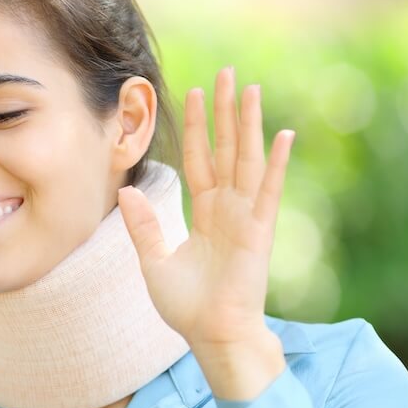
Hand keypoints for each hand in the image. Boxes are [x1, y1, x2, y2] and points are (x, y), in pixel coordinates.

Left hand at [117, 66, 294, 349]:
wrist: (211, 334)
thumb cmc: (186, 306)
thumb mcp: (154, 261)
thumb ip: (143, 227)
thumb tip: (124, 190)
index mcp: (205, 212)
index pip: (199, 159)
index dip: (196, 128)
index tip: (195, 94)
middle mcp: (228, 208)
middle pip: (226, 148)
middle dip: (225, 112)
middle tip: (227, 73)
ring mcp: (246, 217)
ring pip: (247, 159)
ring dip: (249, 124)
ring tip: (251, 88)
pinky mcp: (259, 232)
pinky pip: (267, 192)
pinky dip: (275, 164)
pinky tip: (283, 135)